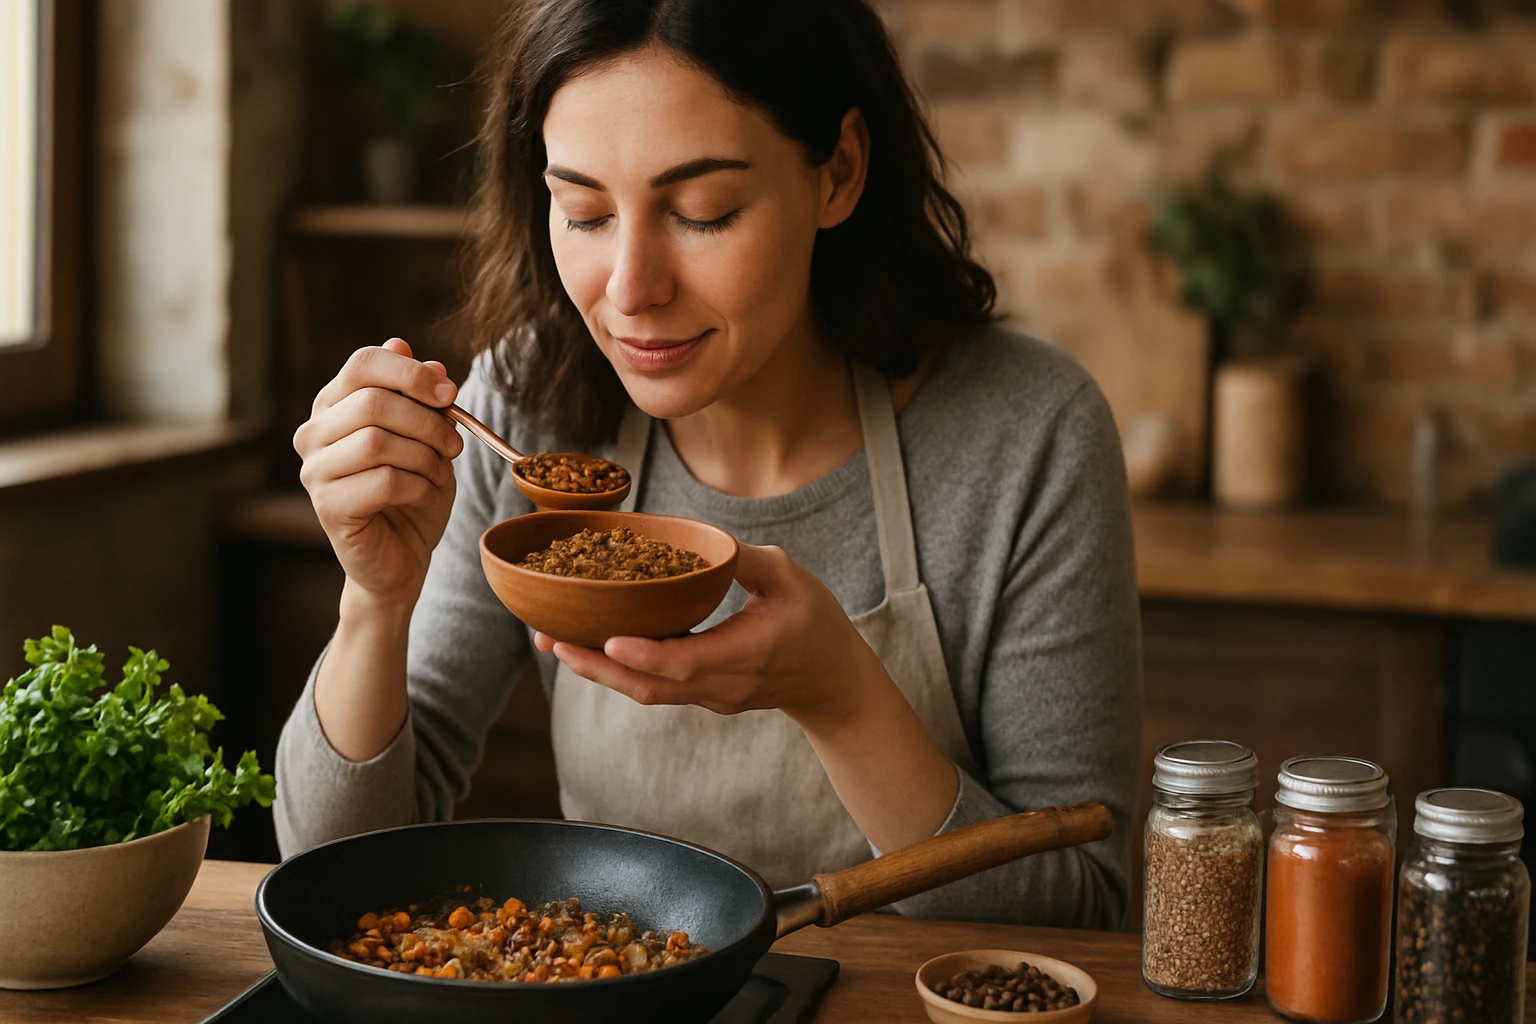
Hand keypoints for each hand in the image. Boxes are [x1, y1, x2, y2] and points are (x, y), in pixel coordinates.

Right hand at [294, 338, 464, 610]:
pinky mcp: (328, 506)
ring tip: (440, 473)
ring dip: (425, 456)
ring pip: (377, 441)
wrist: (402, 558)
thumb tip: (432, 363)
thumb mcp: (429, 439)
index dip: (410, 372)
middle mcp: (314, 434)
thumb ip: (425, 401)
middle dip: (427, 420)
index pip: (362, 364)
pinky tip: (426, 495)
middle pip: (372, 401)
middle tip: (455, 444)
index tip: (449, 393)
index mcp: (333, 406)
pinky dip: (419, 486)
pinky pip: (383, 480)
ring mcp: (315, 471)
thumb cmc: (413, 493)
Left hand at [534, 543, 879, 725]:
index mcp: (749, 653)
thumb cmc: (816, 623)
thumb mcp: (790, 577)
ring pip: (646, 692)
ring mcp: (712, 697)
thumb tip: (697, 537)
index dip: (646, 656)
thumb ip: (743, 558)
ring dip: (599, 671)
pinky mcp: (703, 698)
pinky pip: (655, 688)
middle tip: (551, 640)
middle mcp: (725, 683)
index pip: (689, 663)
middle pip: (652, 686)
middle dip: (598, 666)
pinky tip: (589, 647)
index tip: (610, 641)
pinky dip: (620, 671)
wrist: (832, 684)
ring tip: (554, 643)